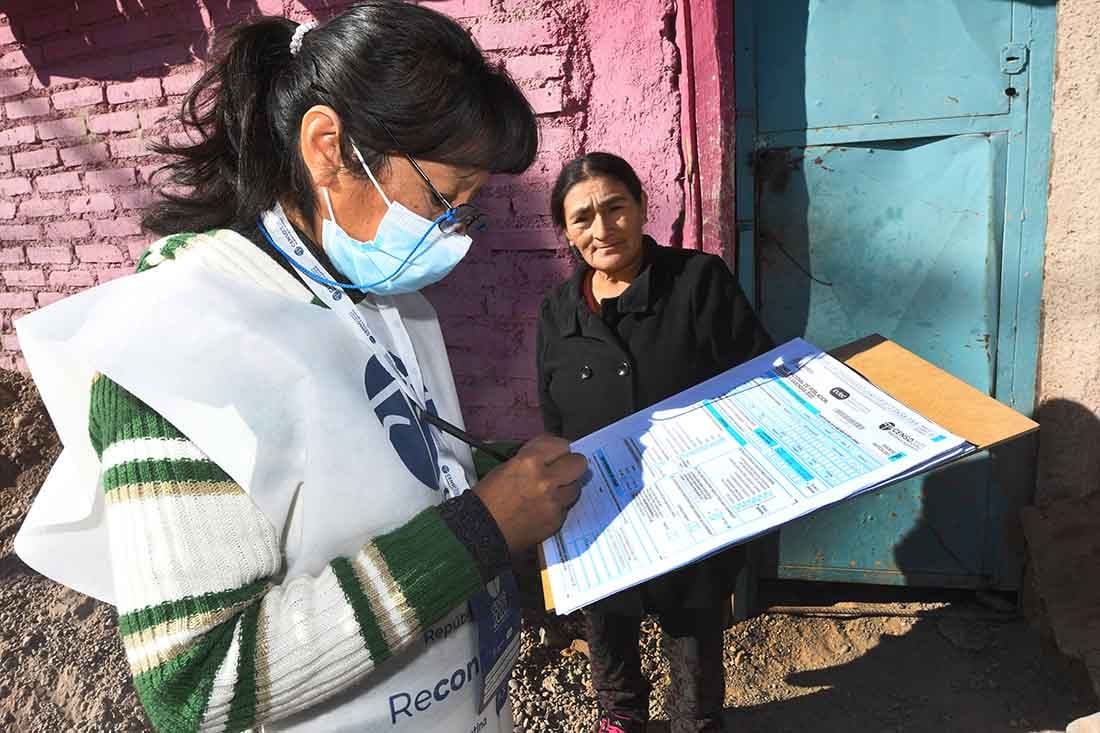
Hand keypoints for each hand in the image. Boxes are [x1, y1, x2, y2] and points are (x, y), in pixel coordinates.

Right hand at [474, 434, 585, 552]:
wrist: (482, 530)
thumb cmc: (488, 499)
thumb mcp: (506, 467)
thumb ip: (532, 459)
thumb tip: (550, 456)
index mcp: (529, 462)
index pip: (561, 444)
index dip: (558, 449)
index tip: (556, 452)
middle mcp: (545, 480)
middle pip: (578, 463)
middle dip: (570, 464)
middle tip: (561, 469)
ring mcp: (553, 502)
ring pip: (576, 486)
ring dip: (566, 487)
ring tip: (549, 492)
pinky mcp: (556, 520)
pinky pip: (566, 507)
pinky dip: (558, 506)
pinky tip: (543, 508)